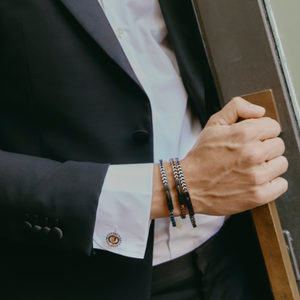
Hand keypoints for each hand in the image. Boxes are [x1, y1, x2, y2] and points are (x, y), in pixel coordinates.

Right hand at [181, 97, 287, 215]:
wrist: (189, 185)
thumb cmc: (200, 157)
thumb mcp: (213, 124)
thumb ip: (236, 108)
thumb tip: (260, 111)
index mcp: (244, 134)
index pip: (274, 126)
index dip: (262, 131)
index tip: (253, 138)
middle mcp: (253, 154)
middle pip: (278, 145)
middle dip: (265, 147)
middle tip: (248, 154)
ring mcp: (257, 176)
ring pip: (281, 163)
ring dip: (269, 165)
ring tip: (251, 167)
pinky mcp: (258, 195)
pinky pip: (281, 184)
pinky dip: (272, 183)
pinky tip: (256, 180)